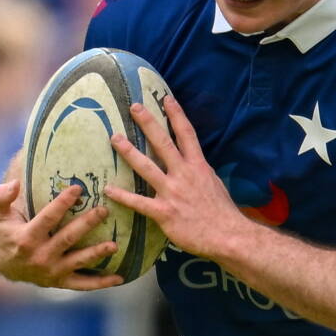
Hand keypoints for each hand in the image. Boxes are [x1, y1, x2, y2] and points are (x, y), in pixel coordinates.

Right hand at [0, 152, 124, 289]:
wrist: (2, 266)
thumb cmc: (3, 233)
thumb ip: (1, 197)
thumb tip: (15, 182)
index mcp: (27, 238)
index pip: (48, 218)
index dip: (63, 203)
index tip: (78, 189)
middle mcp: (41, 256)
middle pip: (68, 238)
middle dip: (87, 224)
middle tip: (104, 211)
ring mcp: (52, 271)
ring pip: (78, 261)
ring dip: (97, 253)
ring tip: (114, 245)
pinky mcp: (61, 282)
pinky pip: (83, 284)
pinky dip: (101, 283)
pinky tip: (119, 278)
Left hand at [106, 97, 245, 258]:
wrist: (227, 236)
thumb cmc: (222, 212)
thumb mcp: (215, 184)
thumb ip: (201, 172)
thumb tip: (195, 163)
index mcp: (198, 166)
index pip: (187, 134)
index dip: (176, 115)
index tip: (166, 98)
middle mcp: (184, 174)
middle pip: (163, 143)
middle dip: (148, 123)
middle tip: (134, 107)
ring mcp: (172, 192)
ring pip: (147, 167)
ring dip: (129, 152)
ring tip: (115, 139)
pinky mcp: (164, 212)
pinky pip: (139, 202)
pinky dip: (122, 196)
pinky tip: (108, 189)